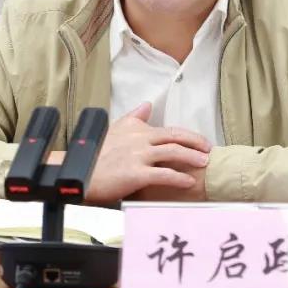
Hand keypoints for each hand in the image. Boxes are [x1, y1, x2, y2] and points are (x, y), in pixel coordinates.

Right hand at [85, 102, 210, 203]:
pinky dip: (179, 178)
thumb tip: (146, 105)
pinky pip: (163, 174)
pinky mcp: (135, 173)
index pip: (170, 130)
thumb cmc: (95, 153)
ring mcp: (138, 156)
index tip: (201, 141)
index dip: (189, 135)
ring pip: (173, 153)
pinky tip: (189, 182)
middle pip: (175, 138)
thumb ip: (133, 118)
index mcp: (138, 130)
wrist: (78, 171)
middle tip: (209, 151)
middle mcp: (140, 140)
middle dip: (196, 143)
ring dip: (192, 158)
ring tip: (204, 164)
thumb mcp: (114, 129)